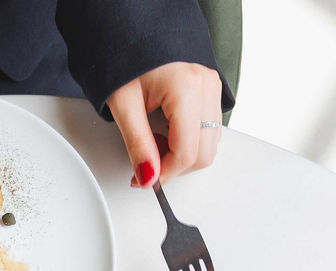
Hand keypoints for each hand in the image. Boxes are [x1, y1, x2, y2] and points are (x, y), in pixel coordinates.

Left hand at [107, 63, 222, 186]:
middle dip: (175, 166)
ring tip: (156, 141)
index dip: (165, 173)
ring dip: (183, 154)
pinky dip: (189, 140)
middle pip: (203, 153)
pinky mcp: (211, 88)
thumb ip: (137, 145)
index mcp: (186, 87)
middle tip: (148, 159)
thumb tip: (148, 177)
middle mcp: (206, 85)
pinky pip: (209, 129)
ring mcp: (212, 86)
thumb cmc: (127, 56)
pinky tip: (168, 132)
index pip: (186, 153)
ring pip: (210, 144)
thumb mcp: (123, 104)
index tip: (145, 178)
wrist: (135, 27)